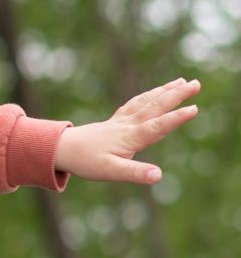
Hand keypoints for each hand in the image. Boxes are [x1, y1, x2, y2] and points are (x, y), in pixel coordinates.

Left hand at [54, 77, 199, 183]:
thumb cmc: (85, 162)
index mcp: (129, 138)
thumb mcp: (111, 172)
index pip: (157, 127)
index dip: (175, 119)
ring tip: (182, 82)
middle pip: (155, 107)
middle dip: (176, 96)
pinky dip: (148, 96)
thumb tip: (158, 176)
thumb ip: (135, 173)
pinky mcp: (114, 121)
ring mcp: (121, 121)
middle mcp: (127, 126)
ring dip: (164, 91)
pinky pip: (135, 104)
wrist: (60, 149)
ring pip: (146, 102)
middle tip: (196, 84)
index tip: (194, 109)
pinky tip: (154, 93)